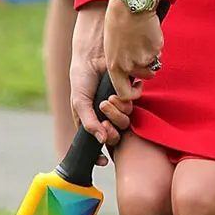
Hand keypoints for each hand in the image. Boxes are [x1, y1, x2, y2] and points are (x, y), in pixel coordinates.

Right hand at [69, 3, 132, 163]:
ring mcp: (121, 103)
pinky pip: (134, 102)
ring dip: (117, 112)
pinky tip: (116, 93)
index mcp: (94, 121)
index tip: (103, 161)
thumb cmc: (82, 78)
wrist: (93, 54)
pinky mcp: (131, 90)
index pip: (100, 142)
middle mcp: (109, 115)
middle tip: (105, 117)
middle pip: (117, 134)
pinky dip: (126, 100)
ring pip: (126, 119)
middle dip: (112, 128)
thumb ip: (89, 123)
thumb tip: (101, 141)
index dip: (101, 154)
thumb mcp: (79, 102)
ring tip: (108, 99)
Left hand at [104, 0, 163, 99]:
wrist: (130, 4)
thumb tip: (131, 72)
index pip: (125, 93)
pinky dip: (155, 44)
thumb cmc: (117, 22)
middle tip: (141, 49)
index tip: (138, 84)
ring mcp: (144, 57)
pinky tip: (147, 31)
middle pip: (145, 75)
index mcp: (114, 66)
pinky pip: (158, 51)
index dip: (134, 92)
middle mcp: (129, 65)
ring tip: (142, 38)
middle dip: (146, 67)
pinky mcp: (156, 48)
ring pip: (153, 63)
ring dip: (151, 54)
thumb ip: (120, 61)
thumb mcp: (112, 46)